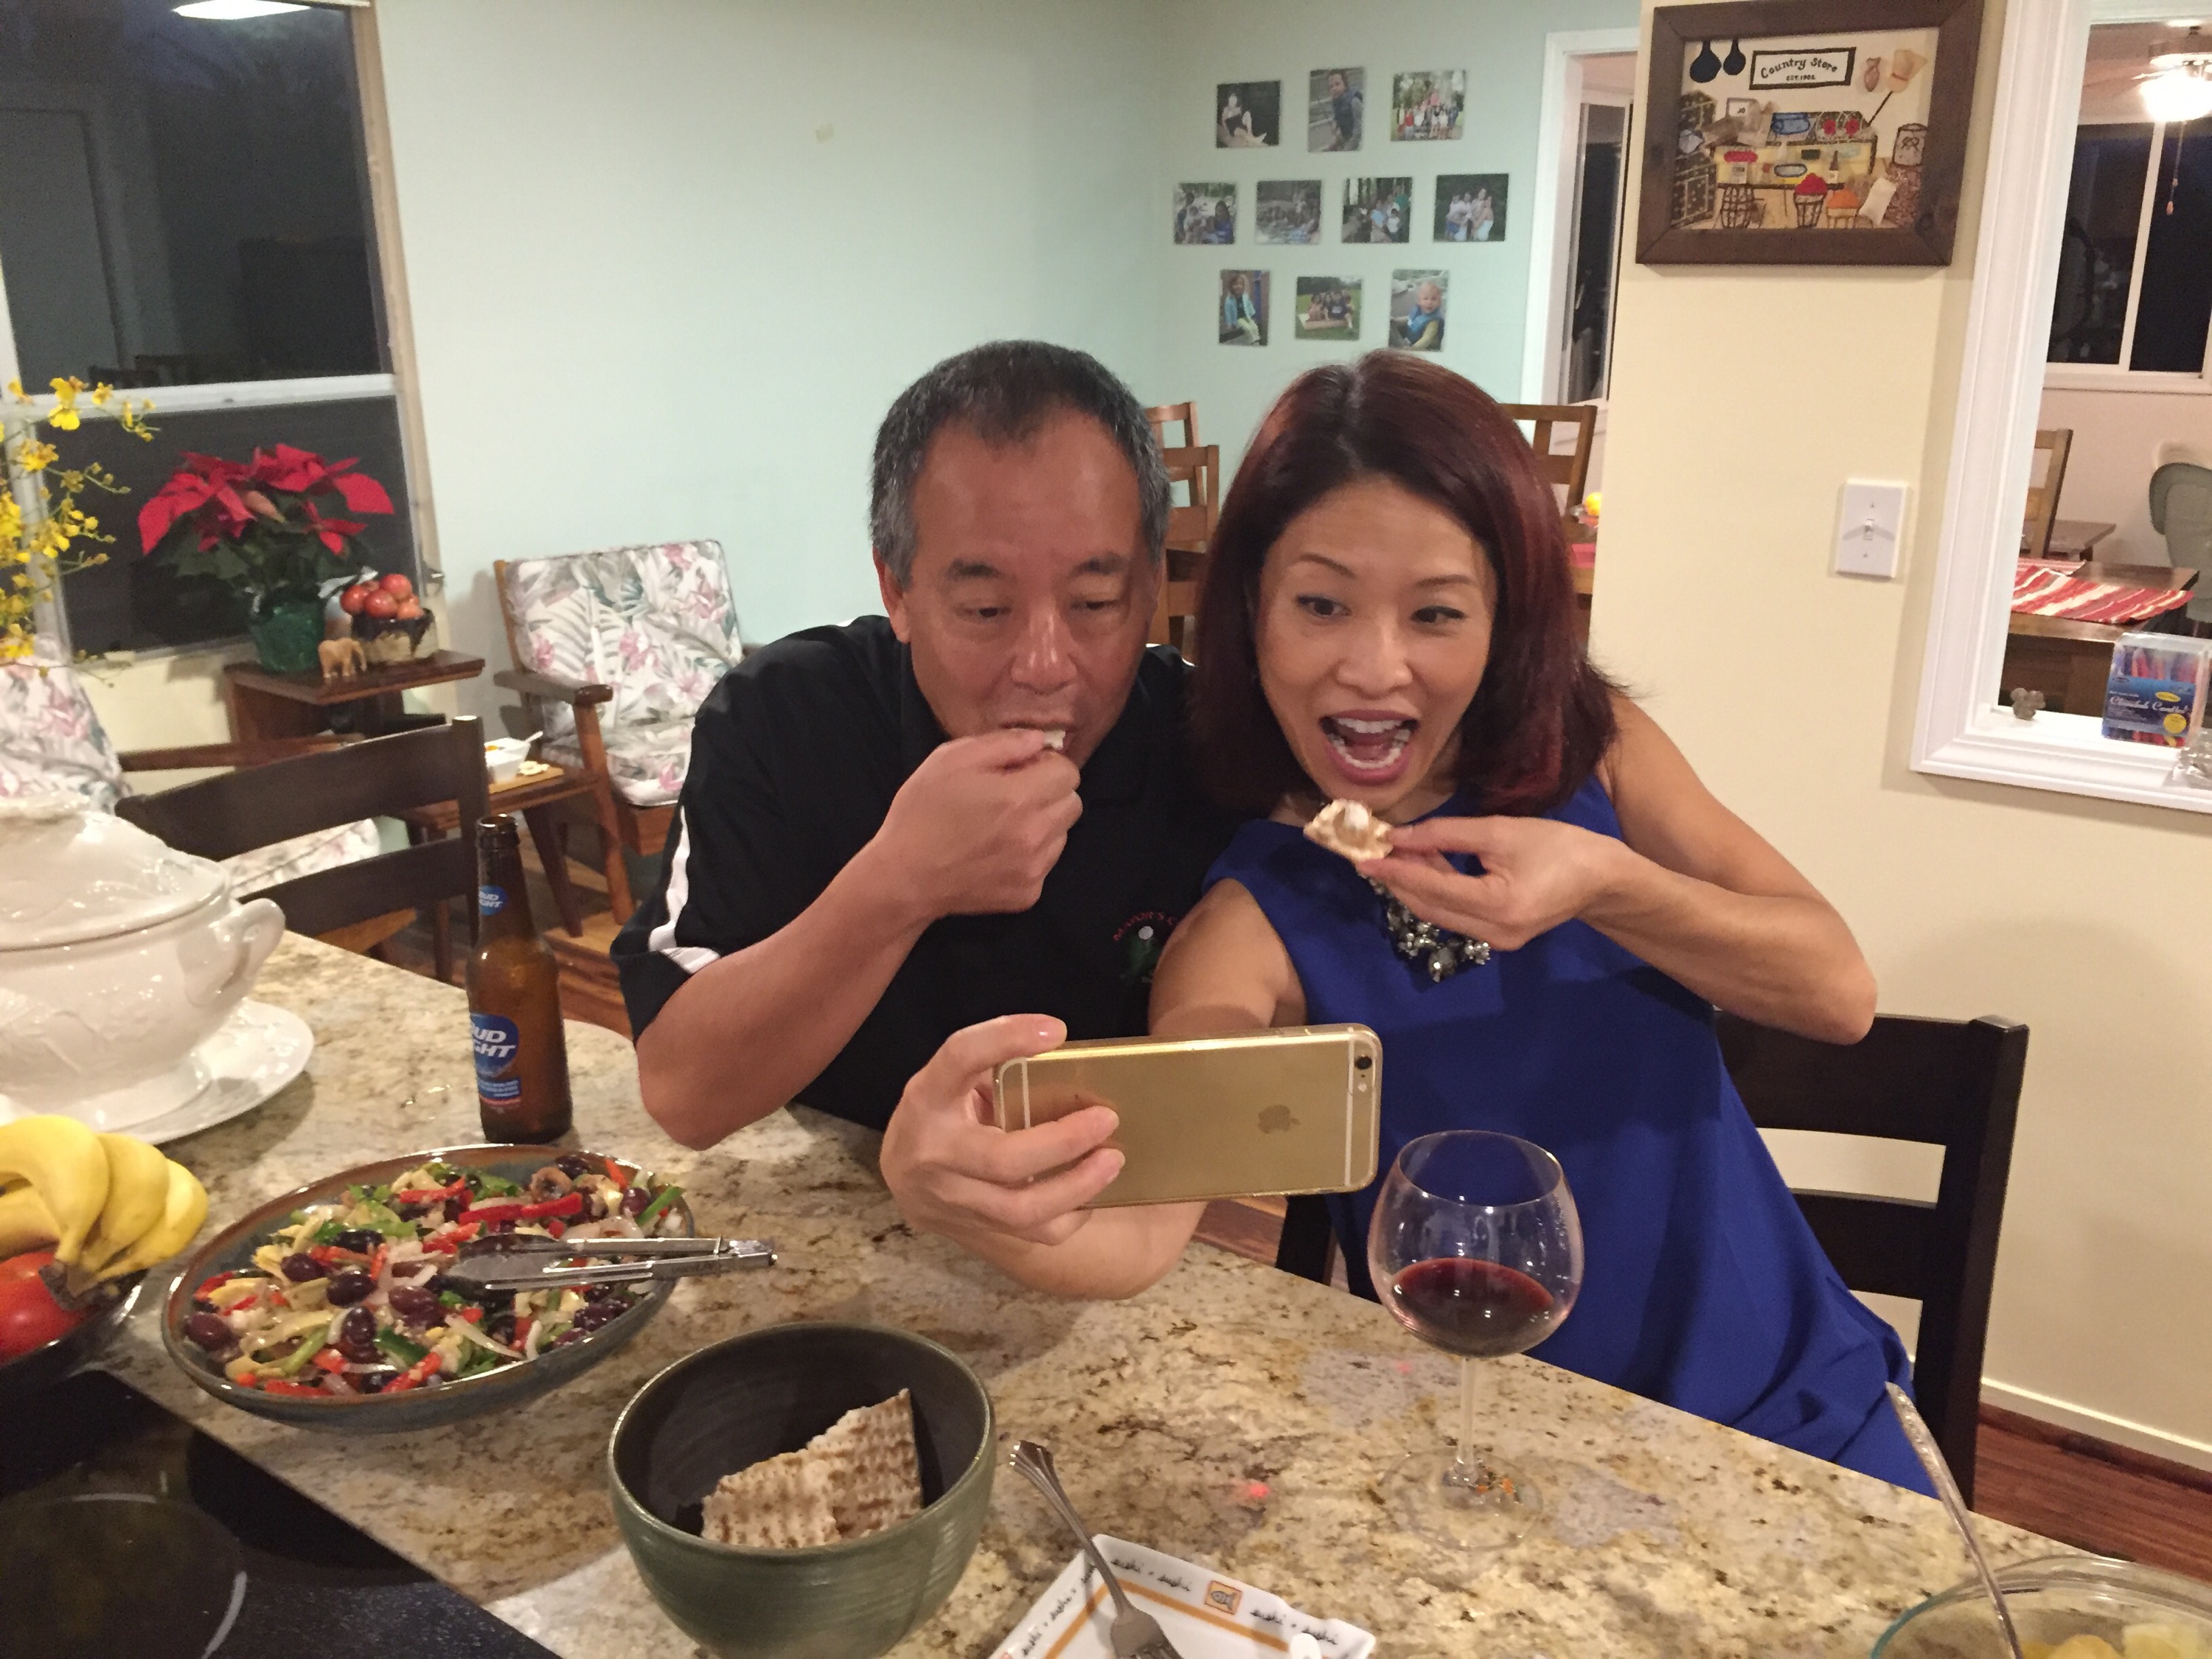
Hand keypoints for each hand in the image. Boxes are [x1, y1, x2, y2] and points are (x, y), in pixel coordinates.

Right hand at [868, 729, 1081, 921]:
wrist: (904, 878)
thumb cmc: (922, 812)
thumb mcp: (950, 759)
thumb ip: (1003, 744)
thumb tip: (1039, 741)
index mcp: (1020, 797)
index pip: (1068, 772)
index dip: (1045, 765)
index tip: (1021, 770)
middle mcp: (1036, 835)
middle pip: (1072, 803)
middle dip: (1049, 793)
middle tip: (1013, 796)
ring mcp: (1035, 868)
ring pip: (1062, 834)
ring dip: (1043, 824)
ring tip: (1002, 826)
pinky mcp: (1029, 894)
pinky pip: (1046, 864)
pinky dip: (1030, 855)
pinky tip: (997, 852)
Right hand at [879, 1015, 1123, 1247]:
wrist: (903, 1176)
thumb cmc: (942, 1112)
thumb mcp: (953, 1078)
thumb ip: (993, 1061)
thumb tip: (1059, 1048)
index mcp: (928, 1098)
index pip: (959, 1059)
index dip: (1005, 1038)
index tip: (1055, 1031)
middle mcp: (934, 1153)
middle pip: (1002, 1158)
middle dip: (1064, 1141)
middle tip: (1106, 1119)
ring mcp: (953, 1200)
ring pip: (1021, 1208)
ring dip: (1077, 1186)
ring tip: (1112, 1159)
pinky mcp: (975, 1230)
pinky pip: (1033, 1234)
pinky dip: (1071, 1215)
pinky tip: (1090, 1191)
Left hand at [1363, 815, 1626, 950]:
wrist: (1602, 879)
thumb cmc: (1559, 847)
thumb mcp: (1502, 831)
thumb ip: (1448, 834)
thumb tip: (1401, 836)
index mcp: (1499, 905)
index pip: (1433, 888)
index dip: (1396, 871)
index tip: (1365, 857)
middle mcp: (1494, 933)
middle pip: (1430, 907)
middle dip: (1398, 880)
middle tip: (1370, 853)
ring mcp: (1496, 941)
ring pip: (1440, 913)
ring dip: (1414, 885)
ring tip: (1392, 856)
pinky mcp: (1498, 938)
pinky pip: (1456, 914)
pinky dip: (1436, 892)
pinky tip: (1423, 867)